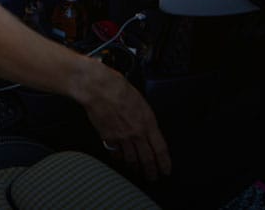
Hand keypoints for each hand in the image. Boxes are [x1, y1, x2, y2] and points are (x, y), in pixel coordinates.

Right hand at [71, 57, 171, 181]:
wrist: (98, 87)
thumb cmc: (117, 87)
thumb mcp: (140, 100)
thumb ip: (145, 116)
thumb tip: (147, 125)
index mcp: (147, 121)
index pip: (160, 149)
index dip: (165, 162)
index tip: (165, 169)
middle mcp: (136, 132)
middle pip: (147, 159)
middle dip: (151, 171)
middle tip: (152, 177)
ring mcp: (122, 137)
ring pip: (131, 160)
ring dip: (135, 167)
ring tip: (136, 169)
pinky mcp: (108, 138)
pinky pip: (115, 153)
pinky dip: (118, 157)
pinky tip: (119, 157)